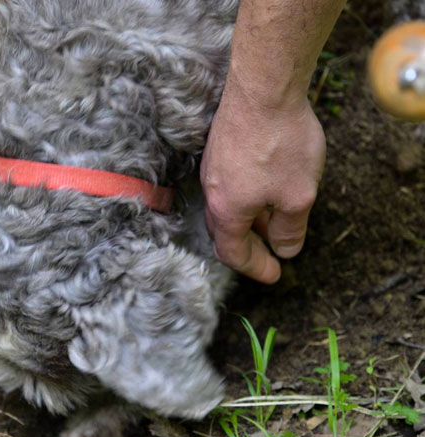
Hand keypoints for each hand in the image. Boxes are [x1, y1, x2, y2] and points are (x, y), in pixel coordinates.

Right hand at [200, 79, 325, 283]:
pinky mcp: (219, 147)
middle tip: (273, 253)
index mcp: (227, 211)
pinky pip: (228, 185)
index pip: (234, 253)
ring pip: (227, 206)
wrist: (263, 88)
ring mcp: (212, 167)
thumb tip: (286, 249)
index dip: (256, 268)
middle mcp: (212, 192)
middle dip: (250, 246)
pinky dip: (246, 198)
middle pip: (225, 232)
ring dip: (250, 221)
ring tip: (276, 221)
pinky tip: (268, 188)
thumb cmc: (280, 143)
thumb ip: (291, 229)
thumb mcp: (298, 196)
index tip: (276, 275)